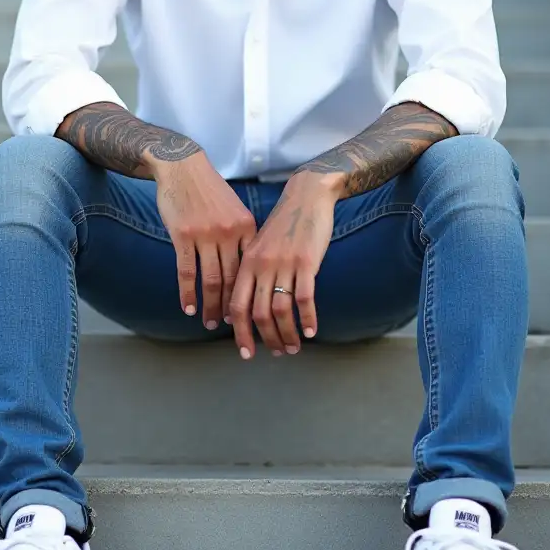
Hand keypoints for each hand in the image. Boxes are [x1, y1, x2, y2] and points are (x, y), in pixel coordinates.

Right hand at [152, 152, 256, 329]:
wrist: (183, 167)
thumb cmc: (210, 191)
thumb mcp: (235, 210)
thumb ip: (242, 237)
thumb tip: (249, 269)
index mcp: (246, 228)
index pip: (251, 270)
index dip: (251, 295)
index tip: (251, 313)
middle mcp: (229, 232)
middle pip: (233, 280)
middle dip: (233, 308)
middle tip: (232, 328)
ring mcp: (206, 234)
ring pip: (211, 280)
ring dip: (210, 306)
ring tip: (208, 323)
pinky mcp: (183, 235)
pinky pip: (186, 271)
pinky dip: (188, 293)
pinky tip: (188, 309)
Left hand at [227, 172, 337, 359]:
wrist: (305, 197)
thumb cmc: (283, 225)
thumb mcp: (260, 246)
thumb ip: (253, 273)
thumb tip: (248, 307)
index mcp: (247, 263)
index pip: (238, 306)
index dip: (241, 333)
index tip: (247, 352)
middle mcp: (261, 266)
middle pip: (259, 314)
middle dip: (267, 339)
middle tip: (278, 353)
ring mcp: (284, 264)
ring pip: (281, 311)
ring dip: (288, 334)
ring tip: (295, 347)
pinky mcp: (306, 262)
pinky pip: (305, 299)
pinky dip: (308, 319)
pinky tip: (312, 331)